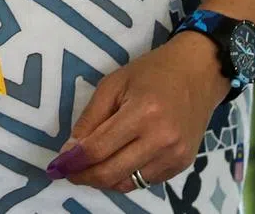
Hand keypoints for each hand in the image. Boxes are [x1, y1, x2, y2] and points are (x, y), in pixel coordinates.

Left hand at [46, 32, 227, 192]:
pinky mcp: (182, 166)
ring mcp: (174, 157)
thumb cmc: (151, 72)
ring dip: (103, 179)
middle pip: (111, 173)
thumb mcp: (114, 84)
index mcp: (142, 113)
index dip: (74, 160)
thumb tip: (71, 150)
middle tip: (68, 171)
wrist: (197, 73)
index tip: (57, 164)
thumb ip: (91, 118)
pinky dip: (125, 176)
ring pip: (127, 183)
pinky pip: (144, 182)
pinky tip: (115, 163)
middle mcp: (161, 140)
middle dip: (84, 176)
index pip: (99, 148)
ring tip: (89, 167)